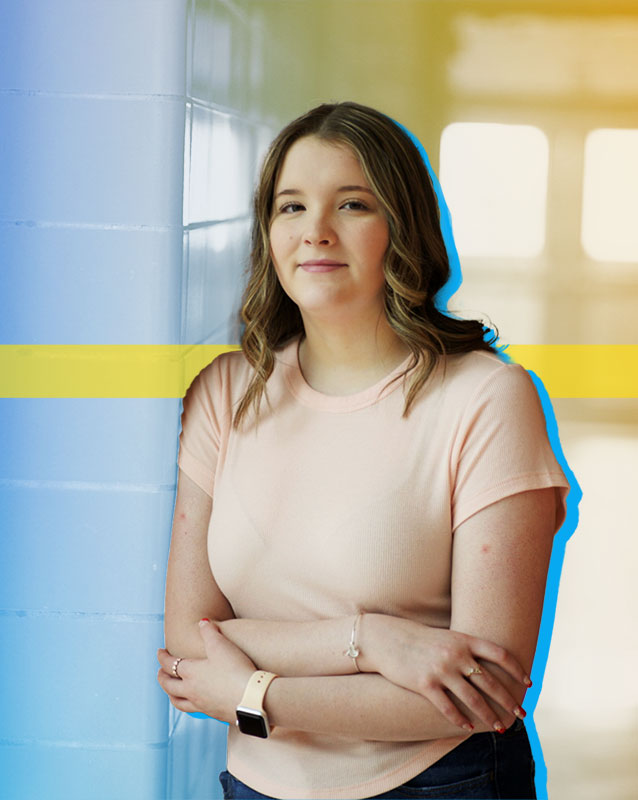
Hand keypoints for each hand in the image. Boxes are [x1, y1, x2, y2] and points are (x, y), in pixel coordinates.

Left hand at [157, 619, 255, 721]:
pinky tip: (194, 702)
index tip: (160, 652)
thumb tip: (202, 622)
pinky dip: (187, 705)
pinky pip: (193, 710)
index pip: (170, 664)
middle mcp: (191, 690)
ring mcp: (200, 704)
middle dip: (162, 677)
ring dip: (171, 695)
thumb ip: (210, 632)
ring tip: (170, 691)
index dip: (162, 657)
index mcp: (191, 672)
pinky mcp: (212, 713)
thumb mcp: (221, 646)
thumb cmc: (235, 670)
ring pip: (178, 702)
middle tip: (160, 672)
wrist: (250, 698)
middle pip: (169, 685)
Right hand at [363, 615, 529, 732]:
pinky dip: (460, 719)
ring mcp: (440, 669)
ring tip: (499, 727)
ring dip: (488, 715)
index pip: (499, 653)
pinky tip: (467, 727)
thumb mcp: (446, 637)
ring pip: (472, 698)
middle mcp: (455, 654)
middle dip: (508, 700)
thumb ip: (467, 649)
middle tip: (521, 713)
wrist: (386, 638)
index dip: (517, 668)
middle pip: (490, 681)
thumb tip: (488, 666)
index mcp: (463, 639)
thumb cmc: (418, 639)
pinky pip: (447, 707)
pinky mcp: (424, 684)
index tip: (528, 682)